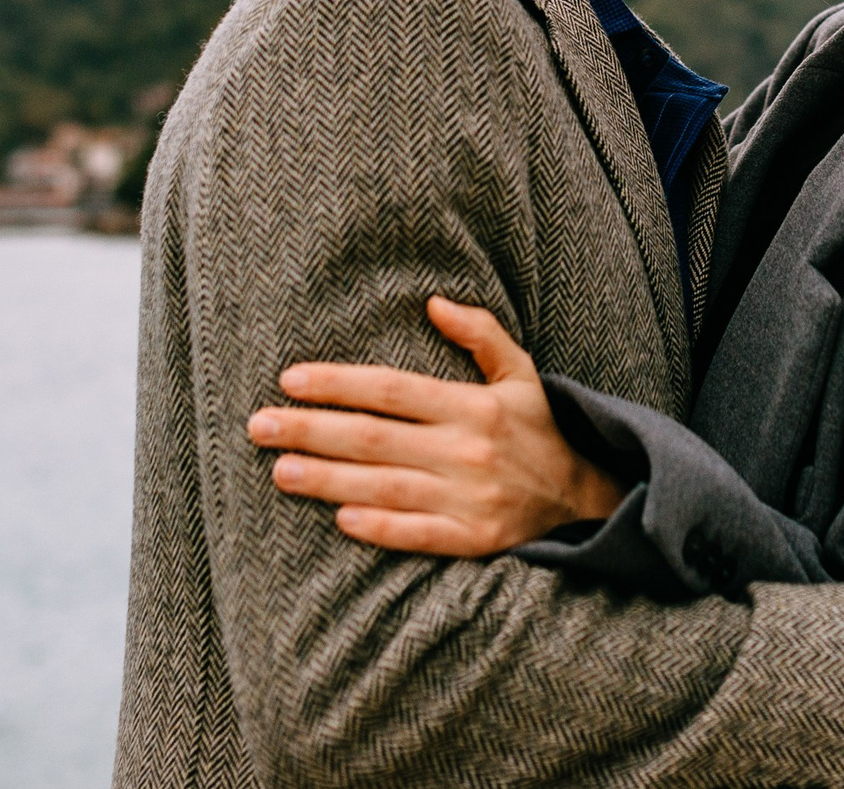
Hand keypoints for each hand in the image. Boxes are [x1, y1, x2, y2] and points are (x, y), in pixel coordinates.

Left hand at [248, 296, 624, 555]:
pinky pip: (418, 535)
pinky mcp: (474, 540)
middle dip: (312, 430)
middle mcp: (468, 451)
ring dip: (328, 479)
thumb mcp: (522, 373)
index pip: (392, 390)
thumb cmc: (538, 430)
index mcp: (473, 406)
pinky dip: (379, 527)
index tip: (291, 380)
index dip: (339, 384)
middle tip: (259, 426)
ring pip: (385, 487)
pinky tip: (339, 518)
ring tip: (280, 471)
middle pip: (375, 438)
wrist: (584, 500)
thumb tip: (433, 302)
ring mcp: (470, 499)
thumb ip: (481, 334)